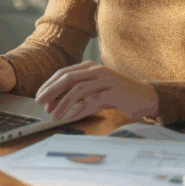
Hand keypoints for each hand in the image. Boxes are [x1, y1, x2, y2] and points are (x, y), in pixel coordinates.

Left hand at [35, 60, 159, 121]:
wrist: (145, 97)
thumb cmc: (116, 95)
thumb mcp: (94, 92)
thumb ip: (77, 94)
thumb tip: (54, 103)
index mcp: (90, 67)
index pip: (64, 73)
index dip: (49, 84)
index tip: (39, 96)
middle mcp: (97, 70)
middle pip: (68, 78)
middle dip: (51, 91)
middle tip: (40, 103)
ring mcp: (107, 80)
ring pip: (78, 89)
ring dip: (63, 104)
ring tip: (54, 116)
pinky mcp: (115, 92)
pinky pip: (93, 101)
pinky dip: (80, 110)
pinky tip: (72, 118)